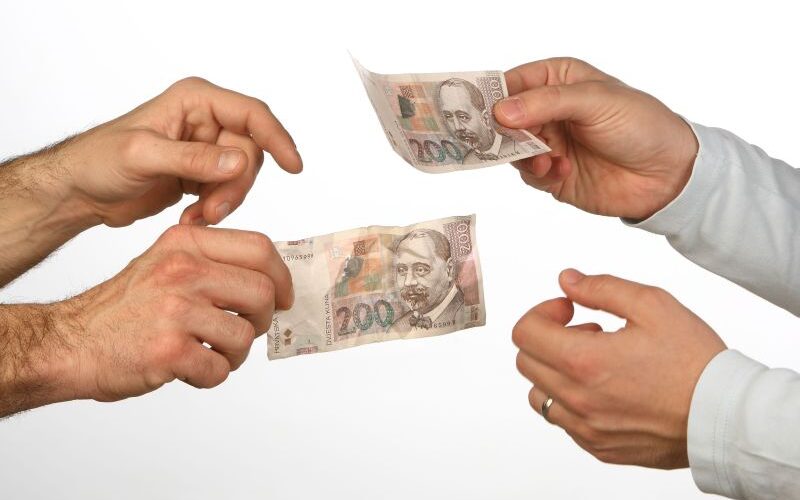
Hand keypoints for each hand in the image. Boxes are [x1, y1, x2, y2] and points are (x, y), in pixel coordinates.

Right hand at [52, 224, 291, 401]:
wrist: (70, 342)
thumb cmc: (125, 308)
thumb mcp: (165, 261)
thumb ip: (213, 261)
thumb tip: (272, 277)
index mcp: (185, 244)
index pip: (260, 249)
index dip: (282, 277)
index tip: (283, 298)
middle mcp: (182, 271)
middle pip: (262, 293)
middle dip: (261, 320)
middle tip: (241, 331)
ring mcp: (176, 310)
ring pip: (245, 336)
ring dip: (234, 354)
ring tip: (208, 352)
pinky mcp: (169, 350)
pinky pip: (220, 369)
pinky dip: (210, 375)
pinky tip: (188, 367)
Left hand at [61, 77, 301, 226]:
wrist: (80, 191)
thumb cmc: (99, 162)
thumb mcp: (143, 156)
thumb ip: (193, 160)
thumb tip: (239, 164)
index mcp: (196, 101)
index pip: (252, 114)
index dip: (277, 139)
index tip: (293, 167)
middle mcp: (206, 120)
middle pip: (251, 153)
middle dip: (235, 187)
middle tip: (212, 211)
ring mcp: (205, 149)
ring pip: (242, 177)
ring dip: (224, 202)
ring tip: (196, 218)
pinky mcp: (201, 174)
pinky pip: (227, 192)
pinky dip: (214, 209)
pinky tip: (190, 219)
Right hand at [495, 58, 697, 219]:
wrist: (668, 174)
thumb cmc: (641, 124)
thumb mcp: (594, 101)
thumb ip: (547, 103)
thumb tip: (502, 111)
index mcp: (557, 80)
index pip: (512, 83)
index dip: (493, 96)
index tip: (480, 112)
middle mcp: (548, 110)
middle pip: (504, 120)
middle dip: (504, 132)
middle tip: (508, 142)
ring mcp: (549, 143)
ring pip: (512, 150)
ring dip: (525, 156)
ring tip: (548, 160)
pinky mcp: (552, 174)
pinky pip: (528, 175)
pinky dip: (540, 174)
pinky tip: (563, 171)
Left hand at [512, 270, 725, 468]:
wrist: (724, 416)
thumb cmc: (694, 361)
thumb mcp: (652, 305)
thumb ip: (601, 288)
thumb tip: (567, 281)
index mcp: (584, 361)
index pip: (524, 333)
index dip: (542, 311)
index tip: (568, 309)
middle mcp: (577, 399)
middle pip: (526, 361)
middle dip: (549, 338)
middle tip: (588, 332)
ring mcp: (586, 427)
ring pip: (539, 394)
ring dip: (555, 371)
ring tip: (596, 362)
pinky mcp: (598, 446)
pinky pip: (563, 421)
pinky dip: (571, 399)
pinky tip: (606, 388)